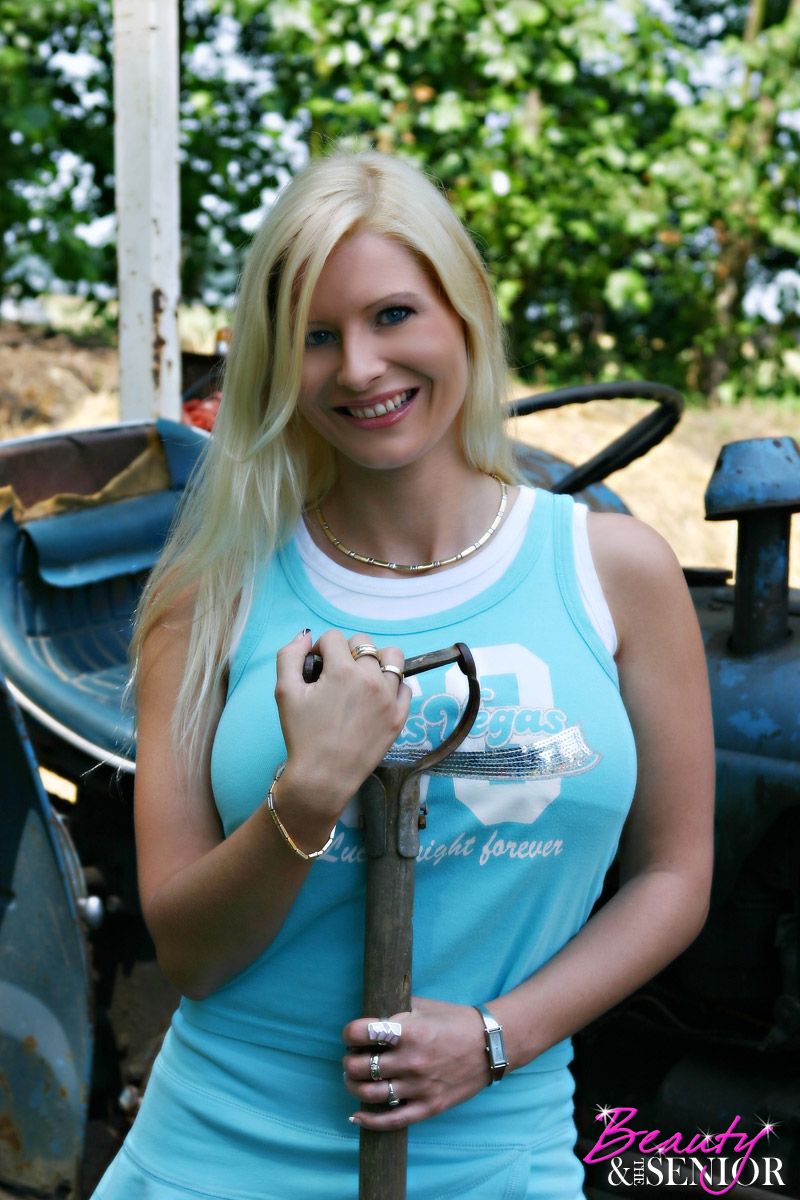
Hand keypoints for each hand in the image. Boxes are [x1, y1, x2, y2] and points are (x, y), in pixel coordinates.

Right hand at [274, 629, 410, 827]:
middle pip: (364, 643)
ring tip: (362, 678)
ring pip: (393, 658)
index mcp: (342, 671)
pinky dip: (391, 686)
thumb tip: (305, 636)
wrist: (324, 776)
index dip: (321, 648)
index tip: (317, 667)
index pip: (334, 637)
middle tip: (336, 675)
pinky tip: (375, 697)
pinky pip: (404, 686)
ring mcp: (389, 698)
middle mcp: (371, 679)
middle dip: (347, 652)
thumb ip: (290, 656)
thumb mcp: (284, 692)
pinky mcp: (399, 716)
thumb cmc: (302, 735)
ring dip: (376, 661)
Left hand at [342, 997, 489, 1128]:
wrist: (491, 1045)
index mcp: (410, 1031)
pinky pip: (392, 1120)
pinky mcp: (429, 1107)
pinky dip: (369, 1120)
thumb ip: (396, 1009)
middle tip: (352, 1057)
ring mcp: (419, 1087)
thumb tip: (369, 1014)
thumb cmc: (455, 1021)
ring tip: (354, 1079)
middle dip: (349, 1062)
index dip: (349, 1033)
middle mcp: (411, 1061)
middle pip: (360, 1067)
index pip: (361, 1033)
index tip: (351, 1034)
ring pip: (370, 1094)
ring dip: (354, 1086)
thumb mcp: (423, 1006)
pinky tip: (357, 1115)